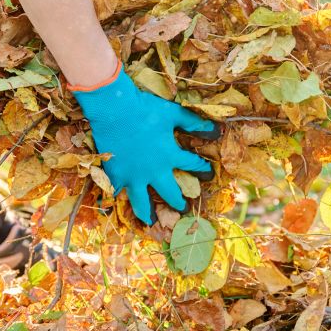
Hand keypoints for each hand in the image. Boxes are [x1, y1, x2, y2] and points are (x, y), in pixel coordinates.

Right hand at [72, 66, 219, 224]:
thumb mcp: (172, 113)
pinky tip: (117, 205)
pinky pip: (116, 192)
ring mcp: (133, 176)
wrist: (114, 109)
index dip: (202, 168)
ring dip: (147, 213)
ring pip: (142, 202)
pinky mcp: (114, 175)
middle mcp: (153, 172)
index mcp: (169, 156)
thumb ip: (193, 123)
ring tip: (150, 221)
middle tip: (181, 207)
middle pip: (170, 193)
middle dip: (178, 201)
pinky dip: (117, 198)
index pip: (192, 165)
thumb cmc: (144, 109)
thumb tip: (216, 130)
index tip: (208, 173)